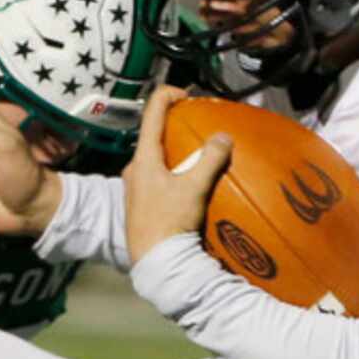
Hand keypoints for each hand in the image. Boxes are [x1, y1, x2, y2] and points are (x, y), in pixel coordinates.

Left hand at [124, 86, 231, 266]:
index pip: (152, 111)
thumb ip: (210, 159)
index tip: (189, 98)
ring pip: (156, 158)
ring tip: (198, 158)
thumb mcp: (194, 188)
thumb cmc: (168, 223)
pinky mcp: (140, 204)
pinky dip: (173, 172)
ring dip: (176, 153)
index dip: (170, 95)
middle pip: (155, 135)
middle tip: (199, 129)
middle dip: (176, 128)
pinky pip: (157, 177)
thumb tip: (224, 137)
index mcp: (144, 158)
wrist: (155, 263)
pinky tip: (188, 185)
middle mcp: (134, 168)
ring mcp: (135, 187)